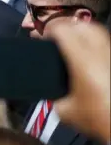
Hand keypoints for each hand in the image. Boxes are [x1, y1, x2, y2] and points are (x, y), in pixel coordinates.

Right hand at [48, 22, 109, 144]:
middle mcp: (100, 53)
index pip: (63, 31)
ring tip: (70, 43)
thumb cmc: (98, 119)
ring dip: (81, 32)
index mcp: (83, 61)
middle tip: (54, 37)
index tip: (41, 37)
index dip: (49, 30)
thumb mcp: (66, 112)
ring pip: (97, 32)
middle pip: (81, 25)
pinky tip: (87, 56)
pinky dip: (93, 44)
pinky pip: (105, 44)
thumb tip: (54, 92)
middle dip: (66, 27)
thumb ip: (55, 96)